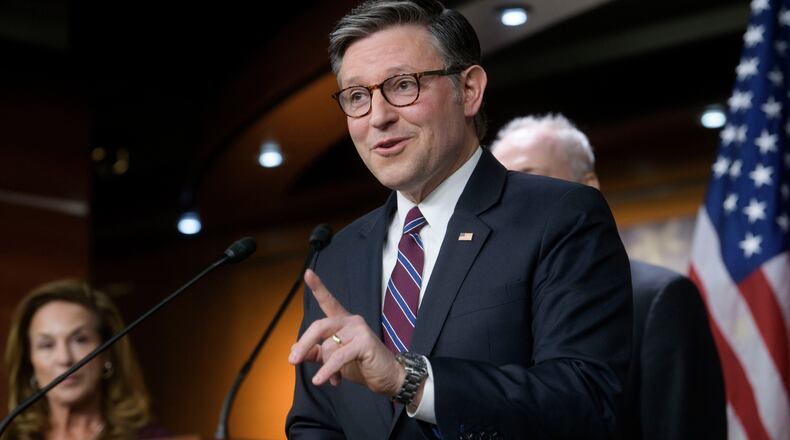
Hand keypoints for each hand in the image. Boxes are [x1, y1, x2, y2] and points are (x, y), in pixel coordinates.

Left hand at [288, 269, 404, 395]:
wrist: (388, 378)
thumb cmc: (362, 365)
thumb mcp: (334, 360)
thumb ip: (317, 353)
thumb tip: (295, 351)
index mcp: (343, 321)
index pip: (328, 301)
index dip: (318, 287)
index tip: (307, 273)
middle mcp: (351, 320)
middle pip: (319, 326)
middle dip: (304, 344)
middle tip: (292, 360)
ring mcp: (359, 329)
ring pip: (328, 346)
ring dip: (326, 366)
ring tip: (331, 379)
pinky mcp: (364, 342)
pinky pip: (338, 357)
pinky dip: (327, 370)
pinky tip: (322, 380)